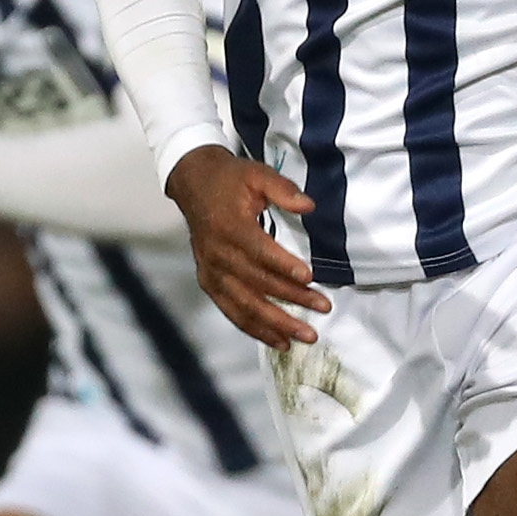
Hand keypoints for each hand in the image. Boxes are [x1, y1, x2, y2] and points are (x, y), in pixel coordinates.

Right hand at [168, 146, 326, 346]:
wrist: (193, 185)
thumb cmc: (230, 180)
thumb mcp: (257, 173)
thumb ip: (283, 189)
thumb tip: (310, 206)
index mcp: (229, 226)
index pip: (259, 251)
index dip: (284, 265)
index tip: (310, 277)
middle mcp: (217, 254)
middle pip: (257, 283)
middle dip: (292, 298)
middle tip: (323, 308)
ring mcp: (211, 272)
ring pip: (245, 305)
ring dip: (276, 324)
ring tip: (305, 335)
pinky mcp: (208, 283)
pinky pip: (232, 311)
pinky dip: (255, 329)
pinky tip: (279, 341)